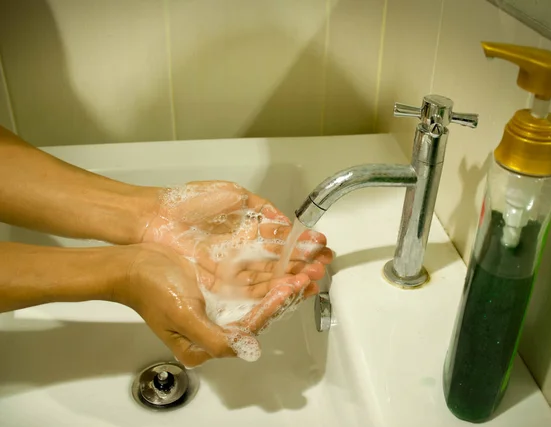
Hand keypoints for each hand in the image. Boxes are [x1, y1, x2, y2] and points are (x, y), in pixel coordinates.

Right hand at [118, 243, 311, 365]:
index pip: (253, 325)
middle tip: (314, 272)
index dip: (275, 305)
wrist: (130, 264)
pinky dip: (273, 266)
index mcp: (210, 340)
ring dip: (288, 275)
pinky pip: (253, 276)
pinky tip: (289, 256)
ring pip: (263, 289)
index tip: (292, 287)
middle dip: (291, 289)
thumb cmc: (149, 290)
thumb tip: (245, 349)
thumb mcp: (181, 317)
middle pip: (264, 307)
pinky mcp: (223, 283)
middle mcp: (221, 323)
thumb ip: (213, 337)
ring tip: (311, 262)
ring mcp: (223, 301)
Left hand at [142, 181, 332, 298]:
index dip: (303, 242)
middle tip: (325, 263)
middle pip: (279, 259)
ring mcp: (234, 266)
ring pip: (269, 274)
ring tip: (313, 276)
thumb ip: (261, 207)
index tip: (322, 244)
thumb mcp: (233, 193)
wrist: (157, 218)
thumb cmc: (189, 201)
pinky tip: (289, 285)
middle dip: (304, 261)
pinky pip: (250, 287)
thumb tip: (284, 220)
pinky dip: (270, 287)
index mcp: (249, 228)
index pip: (282, 238)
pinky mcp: (222, 281)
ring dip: (292, 276)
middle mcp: (244, 250)